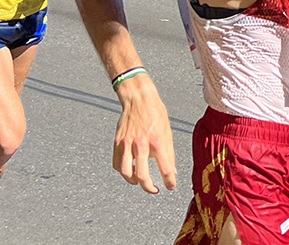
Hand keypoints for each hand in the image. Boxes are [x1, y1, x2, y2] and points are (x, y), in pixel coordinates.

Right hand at [113, 76, 176, 193]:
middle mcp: (142, 144)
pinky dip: (122, 171)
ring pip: (126, 172)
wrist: (139, 99)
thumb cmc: (156, 113)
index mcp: (158, 142)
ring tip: (140, 182)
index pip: (166, 169)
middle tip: (154, 190)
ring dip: (133, 182)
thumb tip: (171, 171)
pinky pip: (117, 163)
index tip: (170, 186)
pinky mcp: (118, 142)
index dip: (170, 181)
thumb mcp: (168, 132)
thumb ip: (169, 153)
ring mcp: (127, 144)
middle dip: (149, 187)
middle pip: (143, 176)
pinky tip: (129, 171)